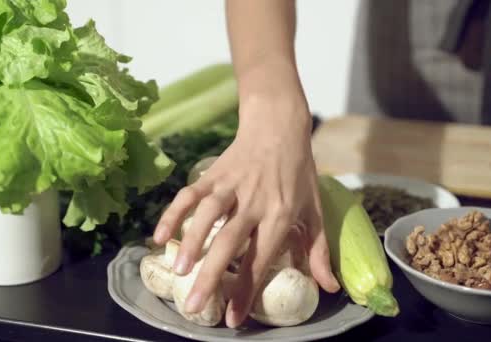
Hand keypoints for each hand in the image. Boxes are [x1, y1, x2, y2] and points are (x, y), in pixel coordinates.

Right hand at [152, 89, 339, 327]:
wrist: (279, 126)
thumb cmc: (298, 172)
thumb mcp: (315, 211)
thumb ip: (319, 250)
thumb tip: (330, 288)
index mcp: (280, 215)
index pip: (261, 259)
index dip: (247, 291)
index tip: (232, 319)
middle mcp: (254, 203)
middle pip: (230, 243)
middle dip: (212, 277)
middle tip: (194, 307)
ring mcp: (231, 186)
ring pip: (207, 217)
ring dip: (191, 244)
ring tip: (179, 273)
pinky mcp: (213, 174)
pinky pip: (190, 194)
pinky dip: (173, 214)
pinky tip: (160, 237)